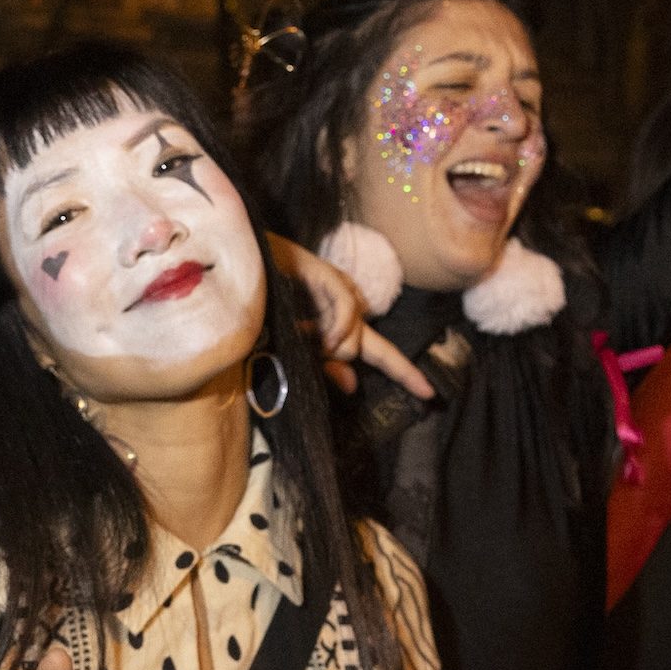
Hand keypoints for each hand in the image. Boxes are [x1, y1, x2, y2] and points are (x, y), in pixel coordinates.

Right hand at [268, 235, 432, 399]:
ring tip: (295, 331)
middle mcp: (347, 308)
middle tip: (300, 342)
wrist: (239, 275)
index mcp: (341, 326)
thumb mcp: (292, 350)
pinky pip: (347, 309)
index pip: (380, 354)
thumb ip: (324, 366)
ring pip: (355, 334)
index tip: (431, 394)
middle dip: (337, 356)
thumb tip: (354, 384)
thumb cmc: (262, 310)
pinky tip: (320, 335)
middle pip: (365, 347)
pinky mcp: (328, 275)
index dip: (404, 372)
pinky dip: (337, 327)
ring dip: (329, 344)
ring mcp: (340, 289)